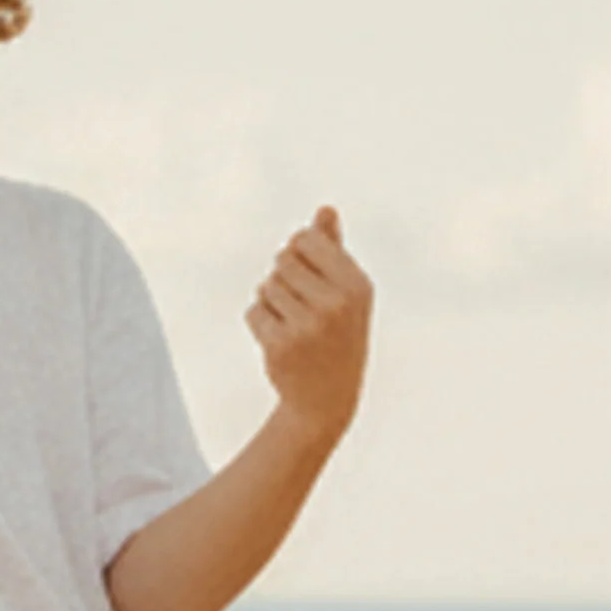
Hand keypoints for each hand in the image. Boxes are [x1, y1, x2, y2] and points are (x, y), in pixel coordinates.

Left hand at [249, 207, 370, 441]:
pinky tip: (281, 341)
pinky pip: (254, 311)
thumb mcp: (345, 293)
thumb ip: (333, 249)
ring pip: (266, 286)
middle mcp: (336, 303)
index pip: (305, 239)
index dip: (298, 253)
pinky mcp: (281, 344)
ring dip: (272, 302)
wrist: (327, 400)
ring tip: (294, 325)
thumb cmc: (338, 337)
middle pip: (282, 260)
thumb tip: (325, 210)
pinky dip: (261, 323)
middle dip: (284, 278)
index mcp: (356, 284)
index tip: (309, 276)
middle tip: (303, 307)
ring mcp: (308, 325)